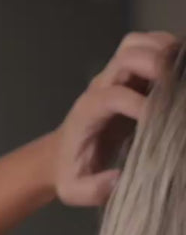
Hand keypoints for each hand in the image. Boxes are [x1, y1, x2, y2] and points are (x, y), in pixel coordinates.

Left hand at [52, 31, 177, 206]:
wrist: (60, 156)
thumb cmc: (70, 172)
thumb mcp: (74, 190)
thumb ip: (94, 189)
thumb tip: (119, 179)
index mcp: (88, 111)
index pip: (113, 96)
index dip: (138, 104)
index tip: (158, 123)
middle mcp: (100, 86)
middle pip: (126, 56)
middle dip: (155, 65)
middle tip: (177, 89)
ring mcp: (113, 76)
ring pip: (135, 44)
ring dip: (162, 49)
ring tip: (182, 72)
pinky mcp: (126, 75)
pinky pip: (145, 46)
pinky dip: (165, 48)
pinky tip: (179, 69)